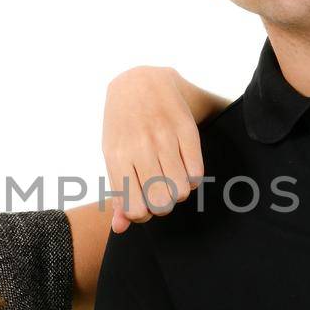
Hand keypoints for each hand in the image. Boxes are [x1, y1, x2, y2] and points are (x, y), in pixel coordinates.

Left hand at [102, 66, 205, 233]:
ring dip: (179, 191)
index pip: (135, 208)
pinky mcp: (186, 129)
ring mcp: (165, 137)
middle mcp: (141, 147)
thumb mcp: (112, 156)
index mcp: (118, 156)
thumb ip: (118, 194)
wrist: (139, 80)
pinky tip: (184, 166)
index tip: (143, 201)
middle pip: (162, 204)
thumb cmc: (122, 125)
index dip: (142, 214)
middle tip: (159, 190)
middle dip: (162, 204)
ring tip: (172, 178)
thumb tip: (120, 229)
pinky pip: (197, 173)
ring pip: (181, 191)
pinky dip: (192, 178)